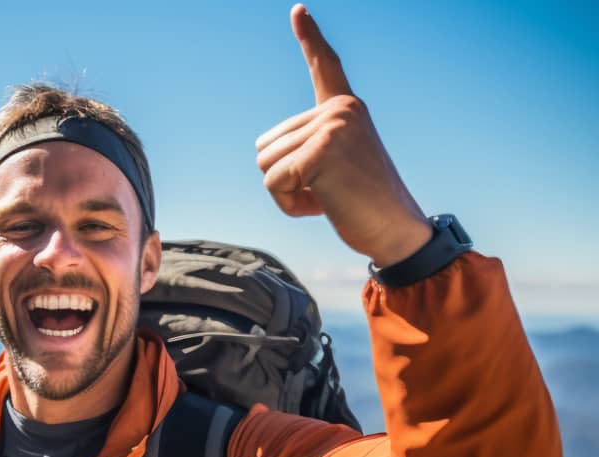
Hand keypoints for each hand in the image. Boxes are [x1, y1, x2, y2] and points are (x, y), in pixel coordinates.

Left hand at [255, 5, 432, 266]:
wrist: (394, 230)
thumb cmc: (363, 206)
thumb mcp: (337, 168)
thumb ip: (309, 150)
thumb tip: (267, 154)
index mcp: (346, 109)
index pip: (324, 66)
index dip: (310, 38)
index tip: (297, 9)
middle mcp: (339, 109)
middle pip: (266, 146)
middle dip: (285, 180)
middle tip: (326, 191)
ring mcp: (331, 127)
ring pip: (266, 166)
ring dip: (286, 194)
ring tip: (326, 198)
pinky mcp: (322, 152)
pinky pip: (274, 184)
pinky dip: (289, 205)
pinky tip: (322, 206)